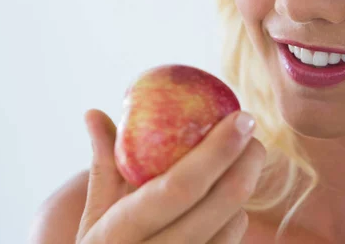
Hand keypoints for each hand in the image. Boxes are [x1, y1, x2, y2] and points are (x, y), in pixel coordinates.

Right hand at [75, 108, 264, 242]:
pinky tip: (223, 201)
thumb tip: (93, 112)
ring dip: (241, 186)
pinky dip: (235, 214)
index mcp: (121, 233)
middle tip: (252, 132)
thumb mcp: (97, 213)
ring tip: (232, 165)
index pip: (180, 186)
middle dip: (247, 161)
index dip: (218, 149)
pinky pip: (233, 239)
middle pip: (223, 203)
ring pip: (234, 221)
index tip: (240, 117)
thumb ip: (103, 164)